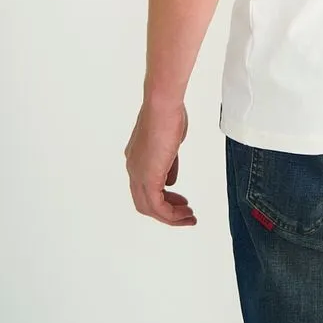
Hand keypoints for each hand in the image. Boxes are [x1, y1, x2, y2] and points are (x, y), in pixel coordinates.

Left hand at [124, 99, 196, 226]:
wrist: (163, 105)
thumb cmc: (168, 115)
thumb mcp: (169, 143)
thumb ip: (169, 164)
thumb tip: (171, 181)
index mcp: (136, 160)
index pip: (145, 188)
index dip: (162, 198)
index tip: (179, 201)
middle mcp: (134, 169)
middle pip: (144, 203)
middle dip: (166, 212)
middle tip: (184, 213)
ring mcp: (139, 174)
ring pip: (150, 207)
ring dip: (170, 216)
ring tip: (188, 217)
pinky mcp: (149, 177)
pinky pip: (158, 205)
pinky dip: (171, 214)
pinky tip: (184, 213)